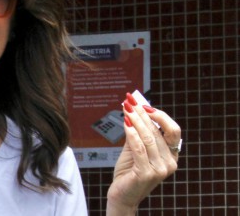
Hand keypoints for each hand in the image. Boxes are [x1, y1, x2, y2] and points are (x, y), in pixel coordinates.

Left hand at [107, 93, 180, 214]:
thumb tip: (134, 108)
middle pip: (158, 131)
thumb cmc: (129, 171)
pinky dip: (132, 133)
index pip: (173, 130)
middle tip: (130, 102)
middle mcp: (170, 162)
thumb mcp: (135, 148)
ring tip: (126, 109)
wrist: (122, 194)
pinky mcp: (147, 174)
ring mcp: (160, 169)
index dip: (160, 115)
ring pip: (148, 138)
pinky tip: (125, 123)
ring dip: (136, 120)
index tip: (143, 105)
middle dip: (142, 114)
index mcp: (171, 155)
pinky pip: (139, 148)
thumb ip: (138, 132)